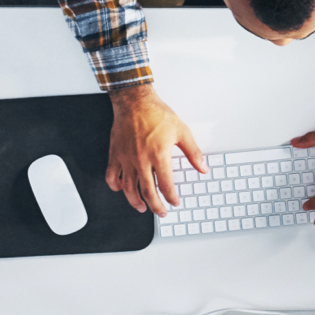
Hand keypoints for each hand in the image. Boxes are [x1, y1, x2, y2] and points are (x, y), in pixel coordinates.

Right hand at [106, 84, 205, 214]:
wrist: (135, 102)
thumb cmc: (157, 114)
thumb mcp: (182, 132)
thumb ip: (193, 153)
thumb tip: (203, 168)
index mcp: (159, 156)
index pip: (165, 185)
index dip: (171, 197)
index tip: (175, 202)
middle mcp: (141, 160)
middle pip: (147, 191)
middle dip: (155, 206)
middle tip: (161, 212)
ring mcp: (126, 159)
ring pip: (128, 188)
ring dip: (135, 200)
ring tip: (141, 207)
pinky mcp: (115, 154)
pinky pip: (112, 175)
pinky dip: (115, 185)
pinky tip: (120, 189)